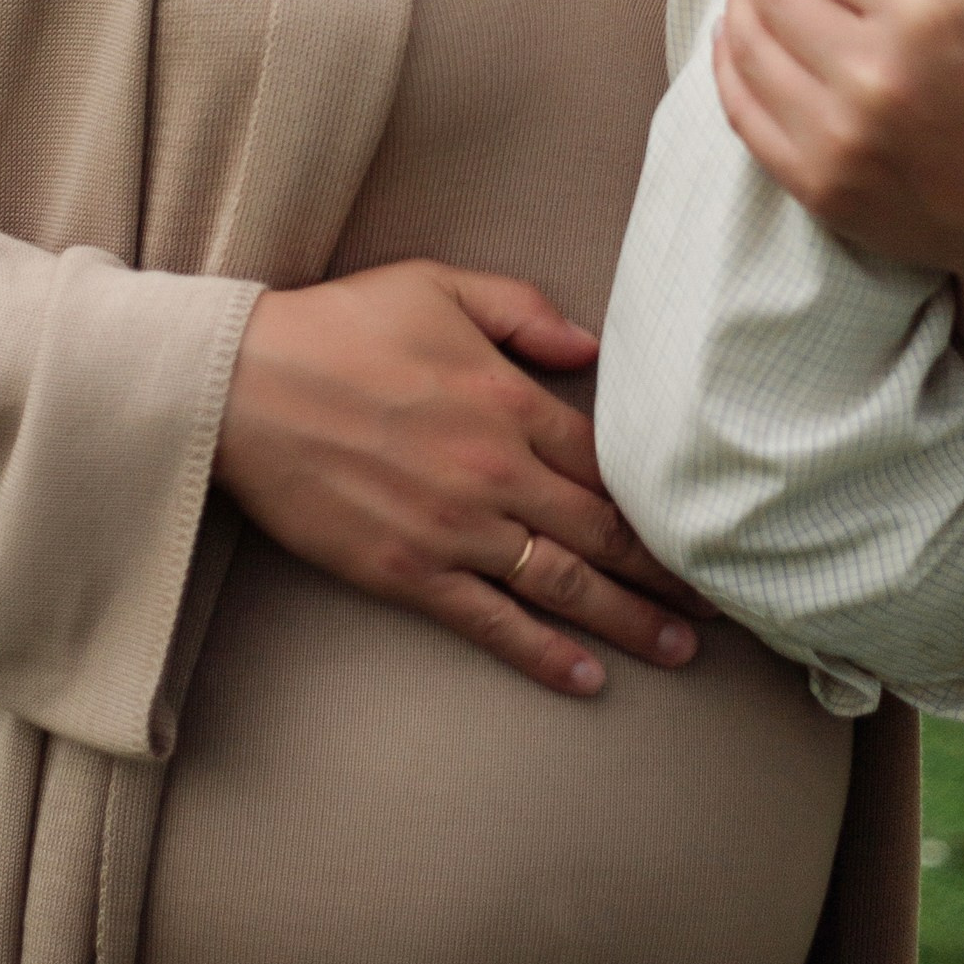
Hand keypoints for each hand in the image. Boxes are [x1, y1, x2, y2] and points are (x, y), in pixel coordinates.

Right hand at [214, 258, 705, 697]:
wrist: (241, 384)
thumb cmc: (339, 326)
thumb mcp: (440, 285)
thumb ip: (524, 312)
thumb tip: (592, 346)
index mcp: (510, 401)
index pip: (610, 463)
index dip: (662, 500)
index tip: (706, 525)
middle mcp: (497, 473)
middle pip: (605, 533)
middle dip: (668, 574)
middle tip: (722, 605)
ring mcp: (455, 529)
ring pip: (564, 585)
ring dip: (629, 622)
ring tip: (679, 650)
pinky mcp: (408, 573)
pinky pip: (492, 623)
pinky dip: (545, 654)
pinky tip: (588, 677)